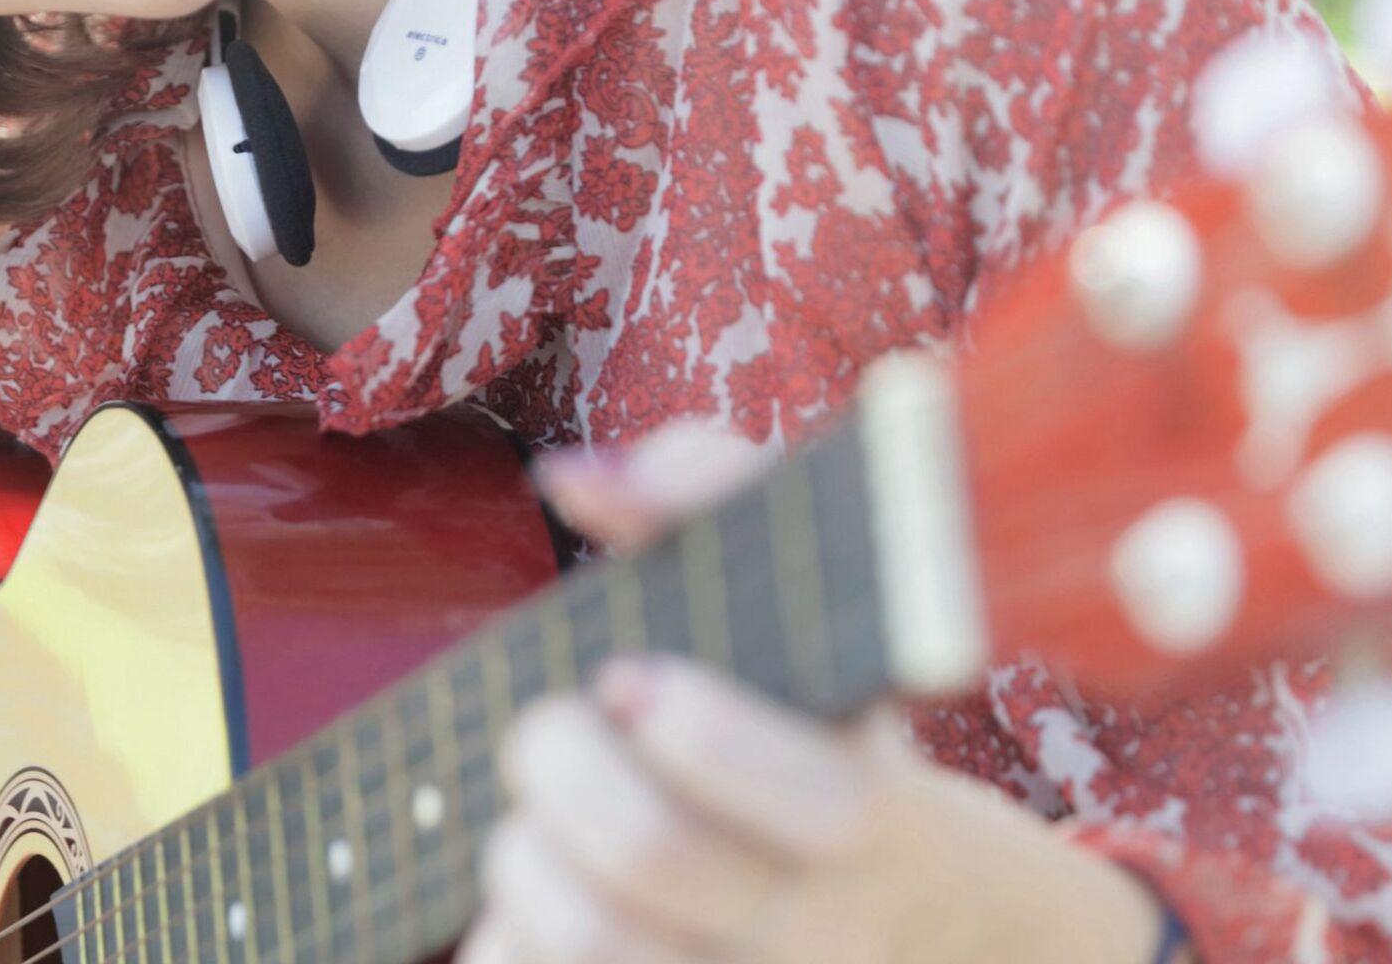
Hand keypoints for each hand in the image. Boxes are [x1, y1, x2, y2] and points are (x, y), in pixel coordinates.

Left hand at [459, 420, 1166, 963]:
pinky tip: (530, 905)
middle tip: (546, 729)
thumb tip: (577, 475)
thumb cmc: (806, 705)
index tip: (628, 676)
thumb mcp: (797, 586)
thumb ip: (706, 489)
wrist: (888, 907)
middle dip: (562, 767)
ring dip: (517, 863)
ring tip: (526, 822)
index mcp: (872, 802)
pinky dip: (502, 946)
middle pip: (660, 857)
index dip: (716, 739)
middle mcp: (820, 924)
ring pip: (590, 950)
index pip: (829, 804)